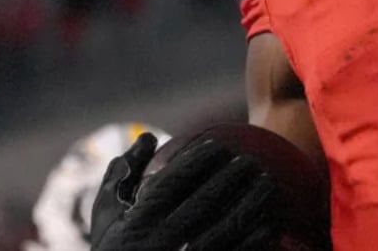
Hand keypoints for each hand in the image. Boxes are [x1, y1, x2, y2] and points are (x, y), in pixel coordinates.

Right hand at [90, 133, 281, 250]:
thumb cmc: (115, 250)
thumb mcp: (106, 216)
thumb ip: (121, 176)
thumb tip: (148, 137)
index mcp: (136, 225)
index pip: (171, 183)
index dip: (196, 160)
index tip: (218, 144)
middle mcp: (159, 245)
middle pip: (204, 202)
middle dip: (231, 176)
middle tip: (250, 160)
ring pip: (225, 229)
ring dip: (250, 203)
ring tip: (268, 183)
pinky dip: (255, 241)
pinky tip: (271, 224)